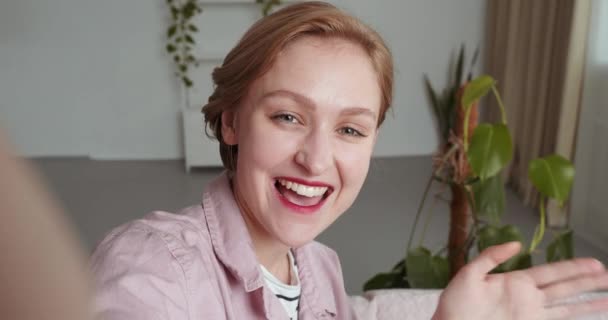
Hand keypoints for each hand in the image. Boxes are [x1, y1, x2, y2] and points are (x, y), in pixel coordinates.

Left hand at [433, 242, 607, 319]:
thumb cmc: (454, 304)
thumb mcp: (469, 273)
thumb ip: (491, 257)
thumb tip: (517, 244)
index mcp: (515, 281)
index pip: (551, 272)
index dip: (573, 267)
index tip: (594, 263)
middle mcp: (527, 299)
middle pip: (565, 288)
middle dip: (588, 283)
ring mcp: (529, 316)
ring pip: (566, 308)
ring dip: (587, 304)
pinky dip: (572, 319)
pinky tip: (586, 317)